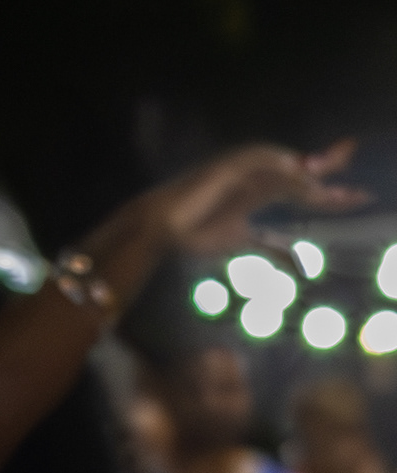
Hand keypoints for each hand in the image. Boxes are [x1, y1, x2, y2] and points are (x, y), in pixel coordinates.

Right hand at [156, 140, 366, 258]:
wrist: (161, 229)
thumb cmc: (196, 232)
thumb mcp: (244, 242)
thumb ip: (273, 247)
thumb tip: (299, 263)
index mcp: (265, 190)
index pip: (305, 186)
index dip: (331, 191)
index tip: (359, 198)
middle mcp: (258, 175)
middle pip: (301, 168)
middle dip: (329, 165)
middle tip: (354, 160)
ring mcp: (243, 169)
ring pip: (283, 165)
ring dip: (306, 169)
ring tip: (325, 175)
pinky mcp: (227, 166)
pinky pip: (259, 161)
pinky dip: (278, 164)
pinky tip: (296, 171)